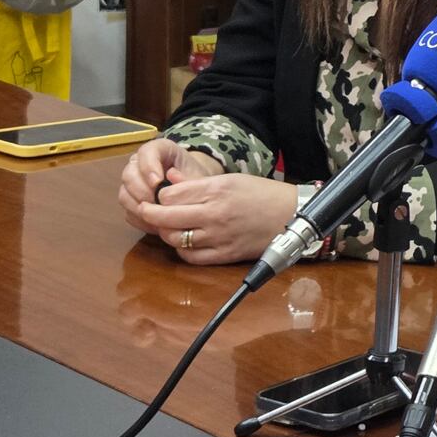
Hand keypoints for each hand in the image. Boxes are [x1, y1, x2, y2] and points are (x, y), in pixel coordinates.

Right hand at [118, 138, 225, 234]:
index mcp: (158, 149)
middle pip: (128, 174)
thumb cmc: (196, 178)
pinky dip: (140, 219)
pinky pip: (127, 212)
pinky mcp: (131, 202)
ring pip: (124, 194)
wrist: (195, 189)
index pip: (145, 152)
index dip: (148, 167)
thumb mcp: (197, 174)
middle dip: (141, 191)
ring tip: (157, 216)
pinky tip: (155, 224)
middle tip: (157, 204)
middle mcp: (139, 163)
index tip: (157, 182)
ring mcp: (132, 183)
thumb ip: (187, 179)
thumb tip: (171, 182)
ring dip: (138, 208)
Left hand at [132, 168, 299, 265]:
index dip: (160, 195)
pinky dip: (181, 250)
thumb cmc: (262, 194)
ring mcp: (219, 236)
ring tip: (167, 227)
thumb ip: (197, 182)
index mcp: (217, 190)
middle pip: (167, 217)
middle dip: (150, 214)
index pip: (171, 195)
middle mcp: (215, 213)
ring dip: (165, 233)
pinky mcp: (225, 254)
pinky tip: (183, 243)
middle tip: (145, 211)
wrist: (291, 215)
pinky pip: (191, 257)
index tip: (159, 195)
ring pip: (175, 238)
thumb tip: (169, 179)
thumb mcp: (230, 179)